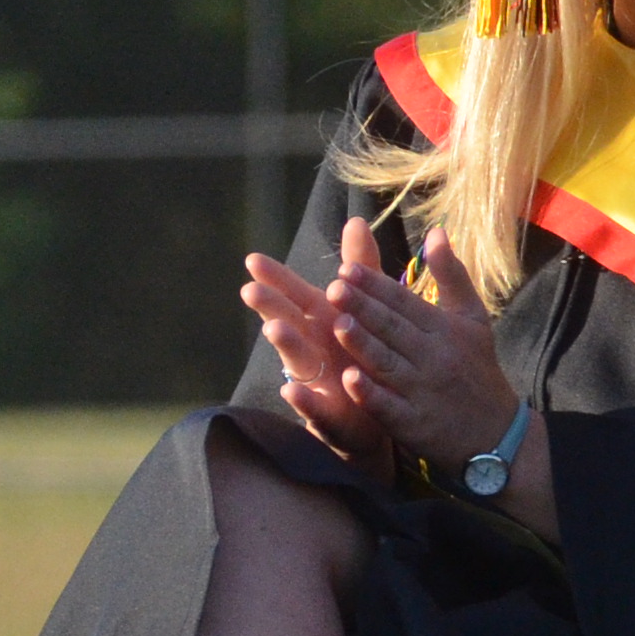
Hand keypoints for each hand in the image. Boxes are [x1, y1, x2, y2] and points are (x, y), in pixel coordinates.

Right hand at [240, 250, 389, 476]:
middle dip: (271, 306)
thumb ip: (361, 267)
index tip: (253, 259)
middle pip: (289, 322)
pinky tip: (291, 390)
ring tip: (273, 329)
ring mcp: (317, 380)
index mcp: (323, 320)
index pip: (296, 294)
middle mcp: (313, 348)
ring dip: (285, 345)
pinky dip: (303, 399)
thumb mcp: (365, 307)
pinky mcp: (330, 414)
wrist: (383, 413)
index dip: (276, 278)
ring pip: (298, 361)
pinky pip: (314, 407)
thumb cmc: (364, 352)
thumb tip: (356, 220)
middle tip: (251, 289)